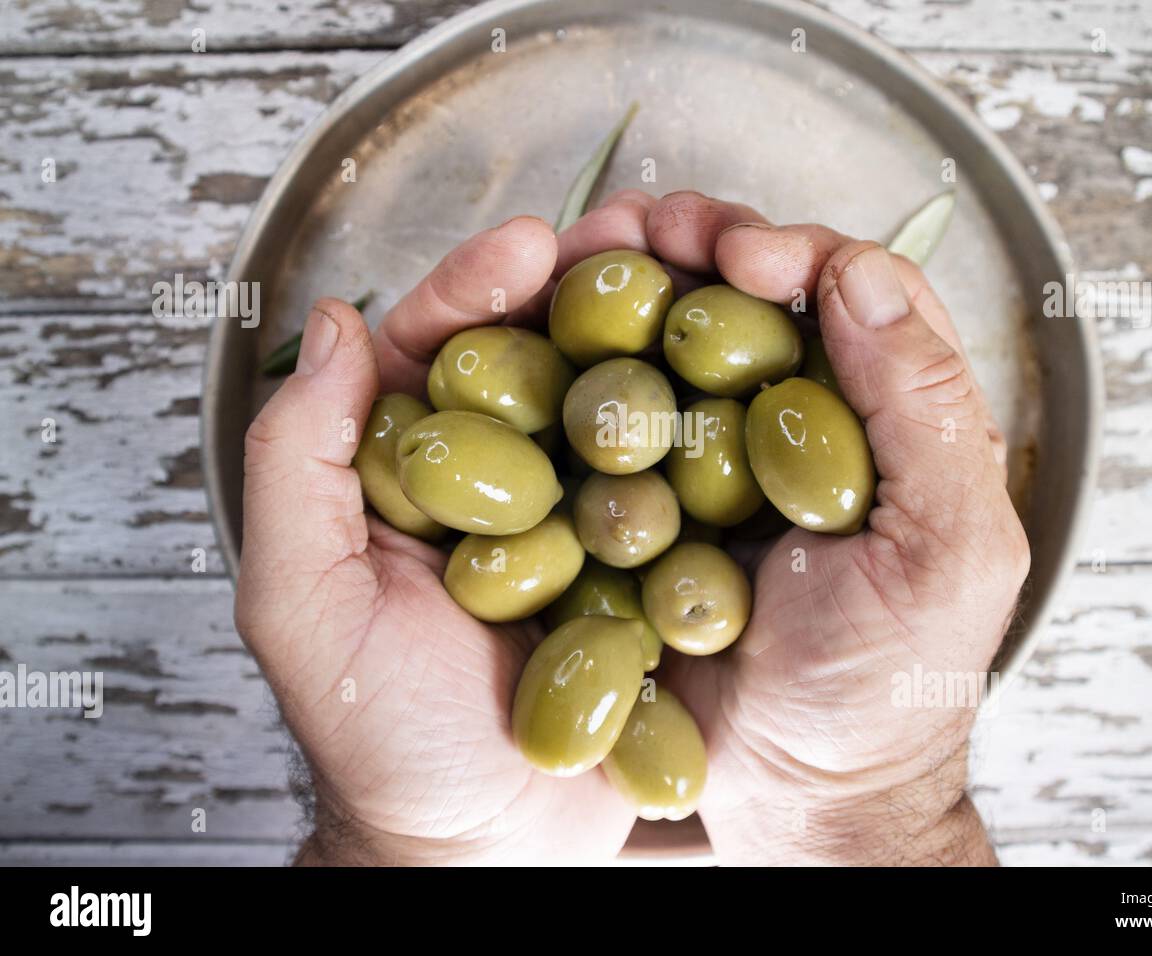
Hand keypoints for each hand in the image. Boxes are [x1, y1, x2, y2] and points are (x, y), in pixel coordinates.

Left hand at [234, 198, 659, 863]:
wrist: (488, 851)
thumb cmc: (382, 741)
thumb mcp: (302, 604)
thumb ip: (298, 463)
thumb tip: (335, 324)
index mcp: (413, 476)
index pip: (444, 352)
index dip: (481, 285)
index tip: (533, 243)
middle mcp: (501, 484)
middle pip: (546, 359)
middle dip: (592, 287)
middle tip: (643, 230)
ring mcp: (581, 521)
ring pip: (620, 407)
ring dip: (663, 337)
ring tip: (710, 277)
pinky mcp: (648, 566)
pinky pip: (680, 485)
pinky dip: (712, 430)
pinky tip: (749, 383)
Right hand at [642, 192, 1027, 864]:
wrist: (797, 796)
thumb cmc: (888, 688)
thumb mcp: (944, 553)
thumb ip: (924, 412)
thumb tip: (861, 274)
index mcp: (891, 419)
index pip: (857, 295)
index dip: (802, 254)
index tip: (744, 259)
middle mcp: (802, 423)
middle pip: (755, 302)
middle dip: (700, 248)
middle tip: (648, 227)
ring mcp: (718, 459)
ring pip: (678, 345)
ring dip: (633, 288)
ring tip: (583, 255)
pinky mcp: (649, 499)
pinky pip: (616, 421)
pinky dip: (582, 372)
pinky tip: (548, 343)